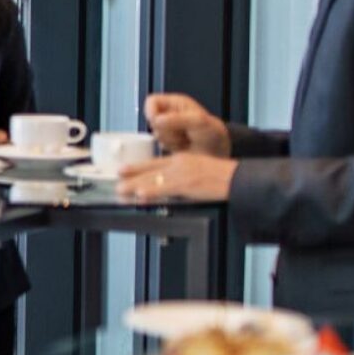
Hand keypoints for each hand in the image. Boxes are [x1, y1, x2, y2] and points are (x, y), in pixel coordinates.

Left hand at [117, 153, 237, 203]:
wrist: (237, 177)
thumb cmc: (222, 176)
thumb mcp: (199, 168)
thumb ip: (182, 174)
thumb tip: (167, 185)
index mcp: (182, 158)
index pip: (154, 162)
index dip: (136, 167)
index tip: (122, 170)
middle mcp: (179, 163)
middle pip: (150, 171)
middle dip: (131, 178)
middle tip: (116, 183)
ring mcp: (182, 173)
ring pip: (153, 180)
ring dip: (135, 187)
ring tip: (121, 192)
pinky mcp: (187, 184)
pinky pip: (165, 189)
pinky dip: (151, 192)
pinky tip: (140, 196)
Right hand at [144, 93, 231, 157]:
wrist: (218, 154)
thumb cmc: (213, 134)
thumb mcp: (198, 122)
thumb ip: (177, 119)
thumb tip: (158, 119)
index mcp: (176, 103)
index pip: (152, 101)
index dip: (152, 111)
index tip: (159, 122)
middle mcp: (170, 115)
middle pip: (151, 120)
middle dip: (166, 130)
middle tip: (182, 133)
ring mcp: (168, 130)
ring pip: (155, 134)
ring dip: (170, 141)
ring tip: (185, 140)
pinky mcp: (167, 143)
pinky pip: (158, 146)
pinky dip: (170, 149)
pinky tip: (182, 147)